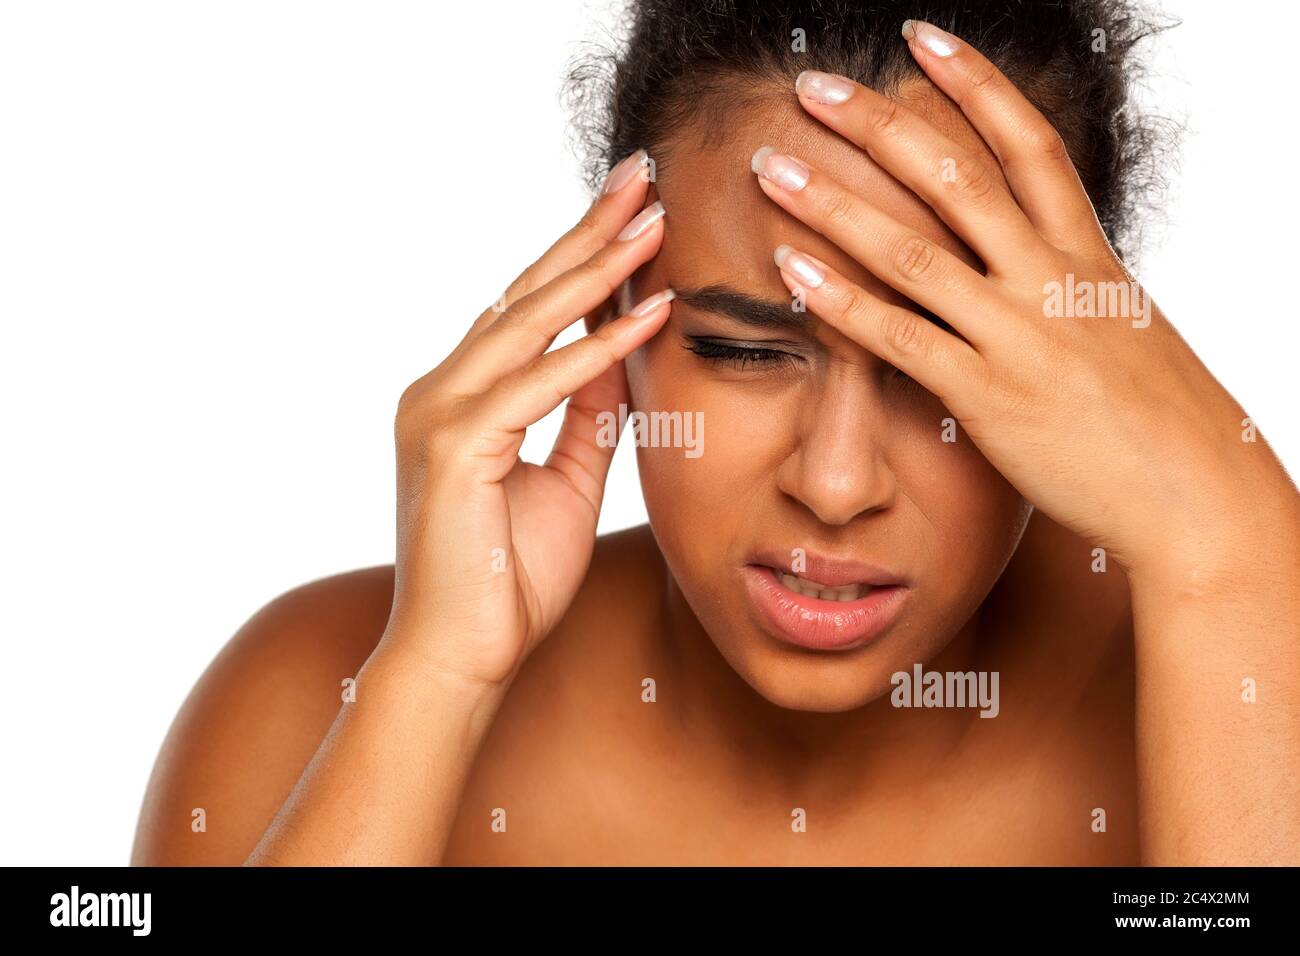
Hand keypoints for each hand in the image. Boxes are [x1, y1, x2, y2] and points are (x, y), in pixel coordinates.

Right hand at [383, 152, 671, 686]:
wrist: (461, 659)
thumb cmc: (508, 580)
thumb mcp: (566, 481)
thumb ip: (587, 416)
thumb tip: (621, 353)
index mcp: (461, 396)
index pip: (528, 309)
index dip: (581, 257)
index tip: (633, 211)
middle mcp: (439, 389)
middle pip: (525, 293)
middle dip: (588, 232)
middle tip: (642, 173)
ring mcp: (438, 411)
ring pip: (528, 322)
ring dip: (597, 269)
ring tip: (655, 219)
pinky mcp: (454, 445)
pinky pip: (540, 384)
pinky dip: (596, 349)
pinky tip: (647, 312)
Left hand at [749, 20, 1292, 579]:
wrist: (1194, 493)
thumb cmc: (1159, 415)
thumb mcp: (1120, 323)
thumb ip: (1067, 282)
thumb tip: (1033, 259)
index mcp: (1087, 251)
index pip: (1027, 141)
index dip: (973, 81)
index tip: (920, 38)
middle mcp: (1050, 277)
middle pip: (954, 176)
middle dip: (877, 123)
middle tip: (811, 86)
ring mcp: (1017, 333)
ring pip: (911, 248)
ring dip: (832, 202)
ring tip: (771, 167)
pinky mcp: (986, 394)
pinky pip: (898, 337)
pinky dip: (840, 300)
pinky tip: (792, 268)